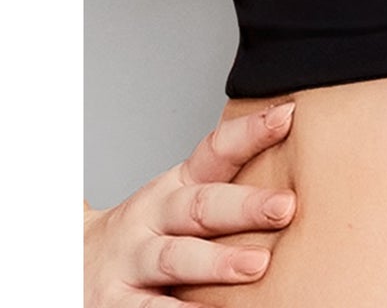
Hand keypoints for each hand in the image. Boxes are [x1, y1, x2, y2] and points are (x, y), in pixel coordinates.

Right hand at [84, 99, 297, 304]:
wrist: (71, 267)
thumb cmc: (145, 236)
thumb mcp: (177, 205)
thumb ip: (224, 194)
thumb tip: (297, 186)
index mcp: (174, 188)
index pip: (214, 152)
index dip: (249, 133)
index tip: (287, 116)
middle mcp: (153, 218)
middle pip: (199, 206)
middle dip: (244, 206)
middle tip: (286, 207)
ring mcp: (132, 261)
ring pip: (175, 257)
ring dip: (216, 261)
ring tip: (256, 266)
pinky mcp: (116, 304)